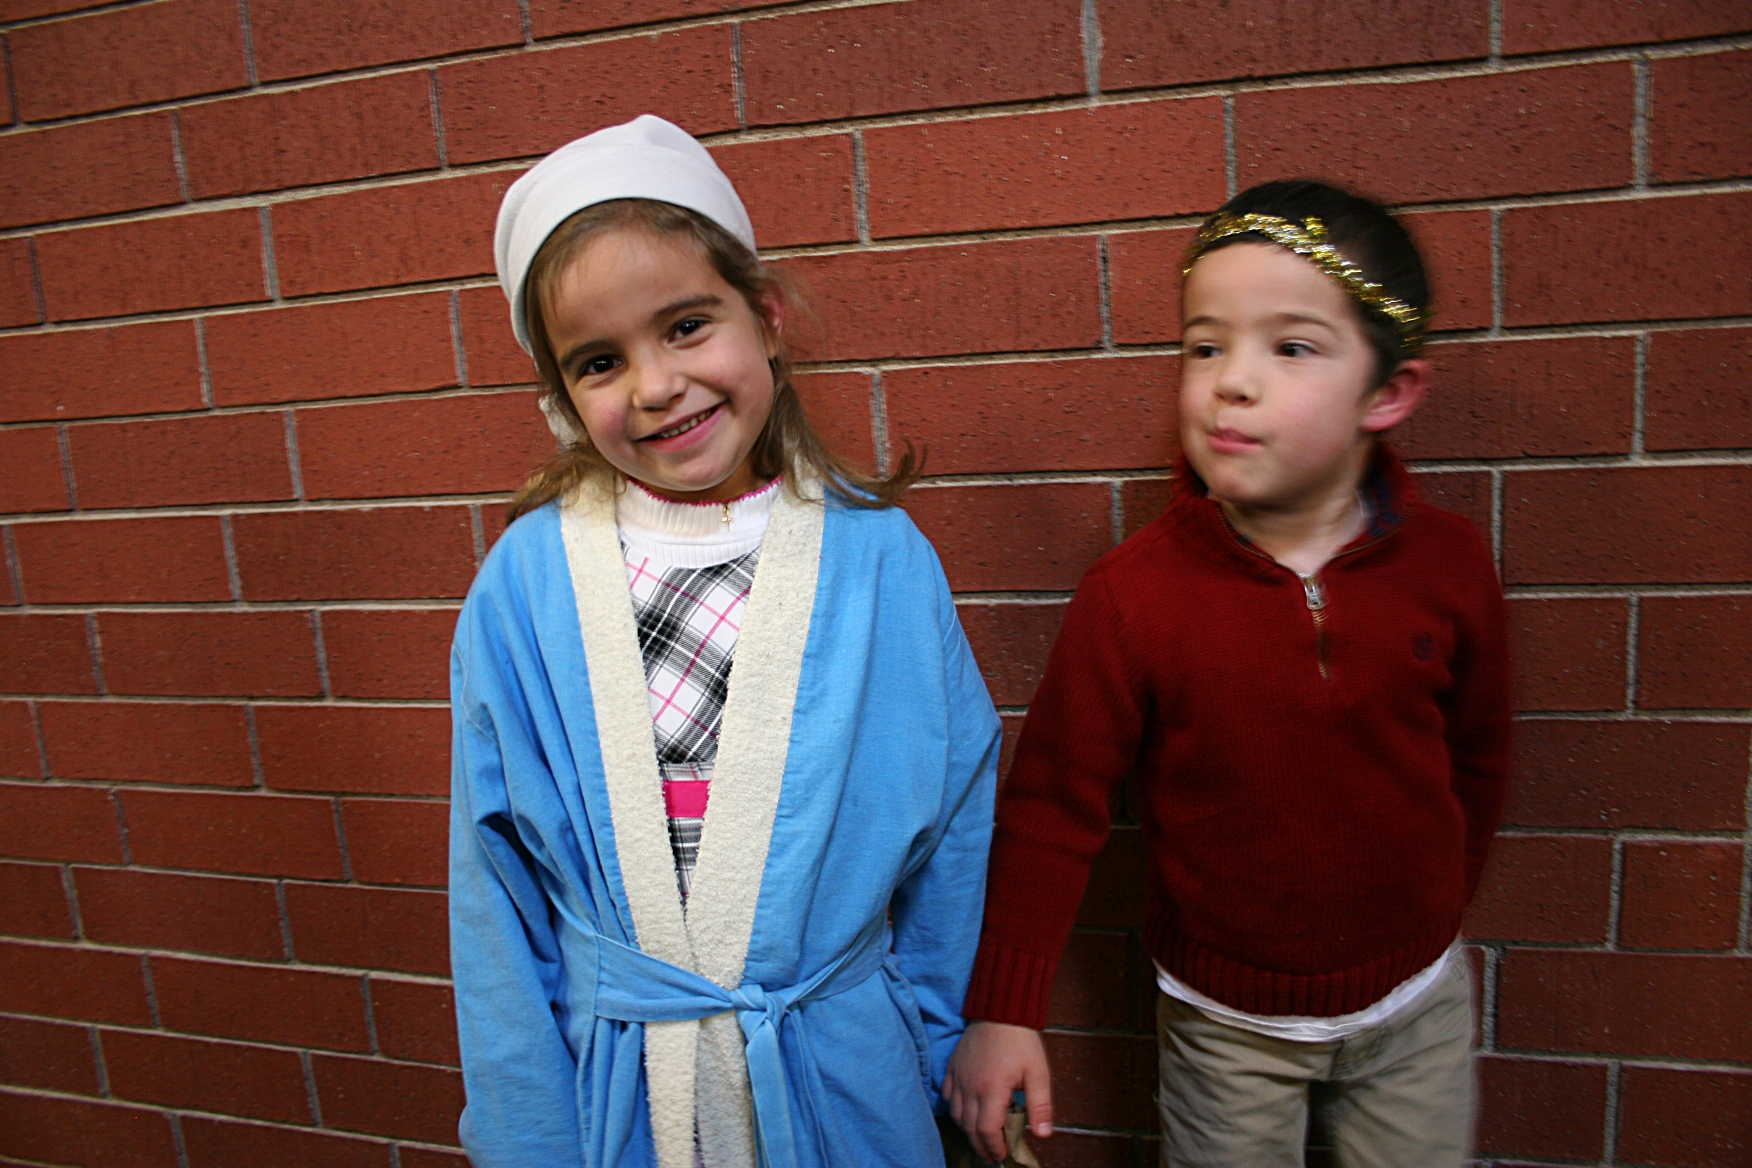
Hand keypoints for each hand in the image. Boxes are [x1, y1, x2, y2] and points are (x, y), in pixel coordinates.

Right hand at [943, 1020, 1052, 1163]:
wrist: (1000, 1009)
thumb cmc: (1022, 1042)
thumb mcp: (1038, 1073)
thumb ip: (1040, 1106)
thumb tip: (1043, 1135)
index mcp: (992, 1090)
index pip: (987, 1130)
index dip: (994, 1146)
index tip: (1002, 1154)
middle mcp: (970, 1087)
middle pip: (969, 1127)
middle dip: (980, 1146)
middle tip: (990, 1156)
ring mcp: (959, 1077)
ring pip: (956, 1114)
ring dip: (967, 1131)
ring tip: (979, 1139)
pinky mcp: (952, 1067)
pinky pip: (948, 1096)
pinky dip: (955, 1110)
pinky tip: (965, 1113)